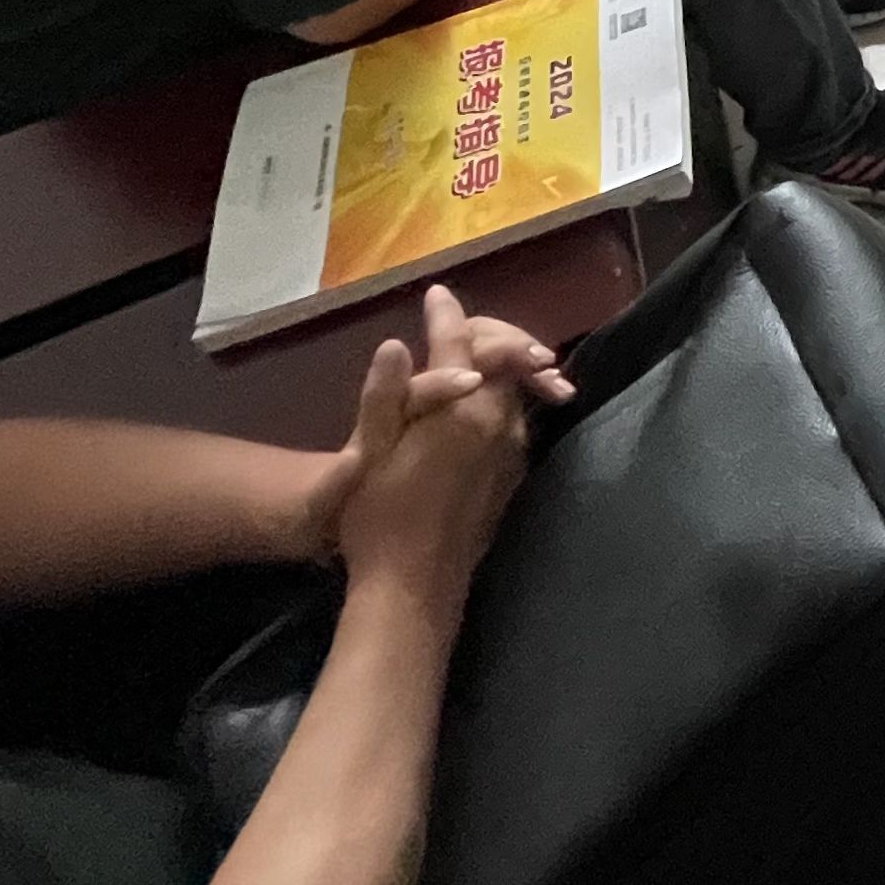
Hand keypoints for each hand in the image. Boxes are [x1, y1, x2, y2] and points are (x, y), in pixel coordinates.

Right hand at [327, 288, 563, 610]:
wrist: (416, 588)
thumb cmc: (380, 518)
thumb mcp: (370, 453)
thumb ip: (387, 395)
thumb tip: (397, 342)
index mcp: (465, 410)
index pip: (464, 342)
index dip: (447, 315)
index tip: (435, 295)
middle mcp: (501, 422)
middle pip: (507, 355)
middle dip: (485, 331)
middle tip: (457, 321)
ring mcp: (513, 449)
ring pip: (514, 386)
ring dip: (498, 361)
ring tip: (473, 349)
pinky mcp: (513, 473)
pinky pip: (514, 416)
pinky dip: (500, 393)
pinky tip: (477, 399)